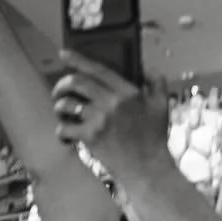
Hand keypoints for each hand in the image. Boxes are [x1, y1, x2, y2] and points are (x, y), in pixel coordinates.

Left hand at [51, 50, 171, 178]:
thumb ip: (157, 83)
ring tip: (62, 114)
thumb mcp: (162, 105)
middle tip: (59, 91)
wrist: (147, 168)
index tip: (63, 53)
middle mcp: (112, 102)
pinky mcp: (90, 137)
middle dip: (62, 85)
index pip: (98, 69)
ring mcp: (99, 119)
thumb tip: (148, 69)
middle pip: (77, 83)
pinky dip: (61, 132)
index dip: (78, 60)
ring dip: (59, 108)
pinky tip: (65, 137)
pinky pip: (64, 129)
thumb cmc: (154, 138)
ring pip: (66, 105)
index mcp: (127, 92)